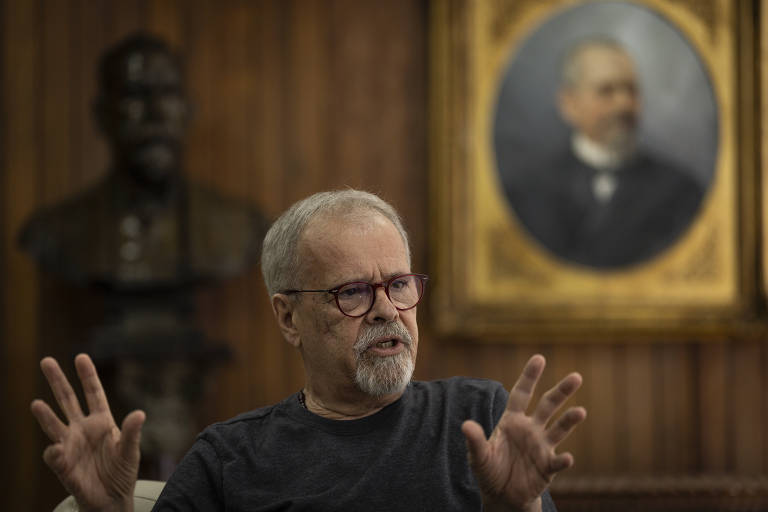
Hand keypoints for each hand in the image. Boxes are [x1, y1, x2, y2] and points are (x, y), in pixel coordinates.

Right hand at [30, 354, 144, 511]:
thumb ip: (132, 432)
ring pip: (54, 424)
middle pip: (68, 400)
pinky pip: (54, 456)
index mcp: (102, 421)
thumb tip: (139, 413)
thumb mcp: (131, 451)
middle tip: (46, 361)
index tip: (81, 357)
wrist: (111, 498)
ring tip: (36, 404)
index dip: (87, 376)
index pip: (93, 393)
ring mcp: (70, 445)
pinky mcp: (63, 464)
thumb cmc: (121, 471)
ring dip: (45, 415)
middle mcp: (83, 429)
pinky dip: (54, 452)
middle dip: (58, 381)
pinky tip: (55, 449)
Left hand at [462, 354, 585, 511]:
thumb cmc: (490, 470)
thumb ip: (475, 441)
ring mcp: (542, 446)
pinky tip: (567, 458)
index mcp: (512, 420)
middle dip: (561, 391)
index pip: (521, 394)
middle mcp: (531, 429)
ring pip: (558, 429)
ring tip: (581, 411)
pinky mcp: (548, 467)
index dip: (529, 376)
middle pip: (548, 406)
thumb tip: (466, 425)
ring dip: (569, 421)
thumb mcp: (479, 456)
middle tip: (576, 377)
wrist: (503, 496)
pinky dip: (563, 460)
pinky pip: (557, 461)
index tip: (540, 358)